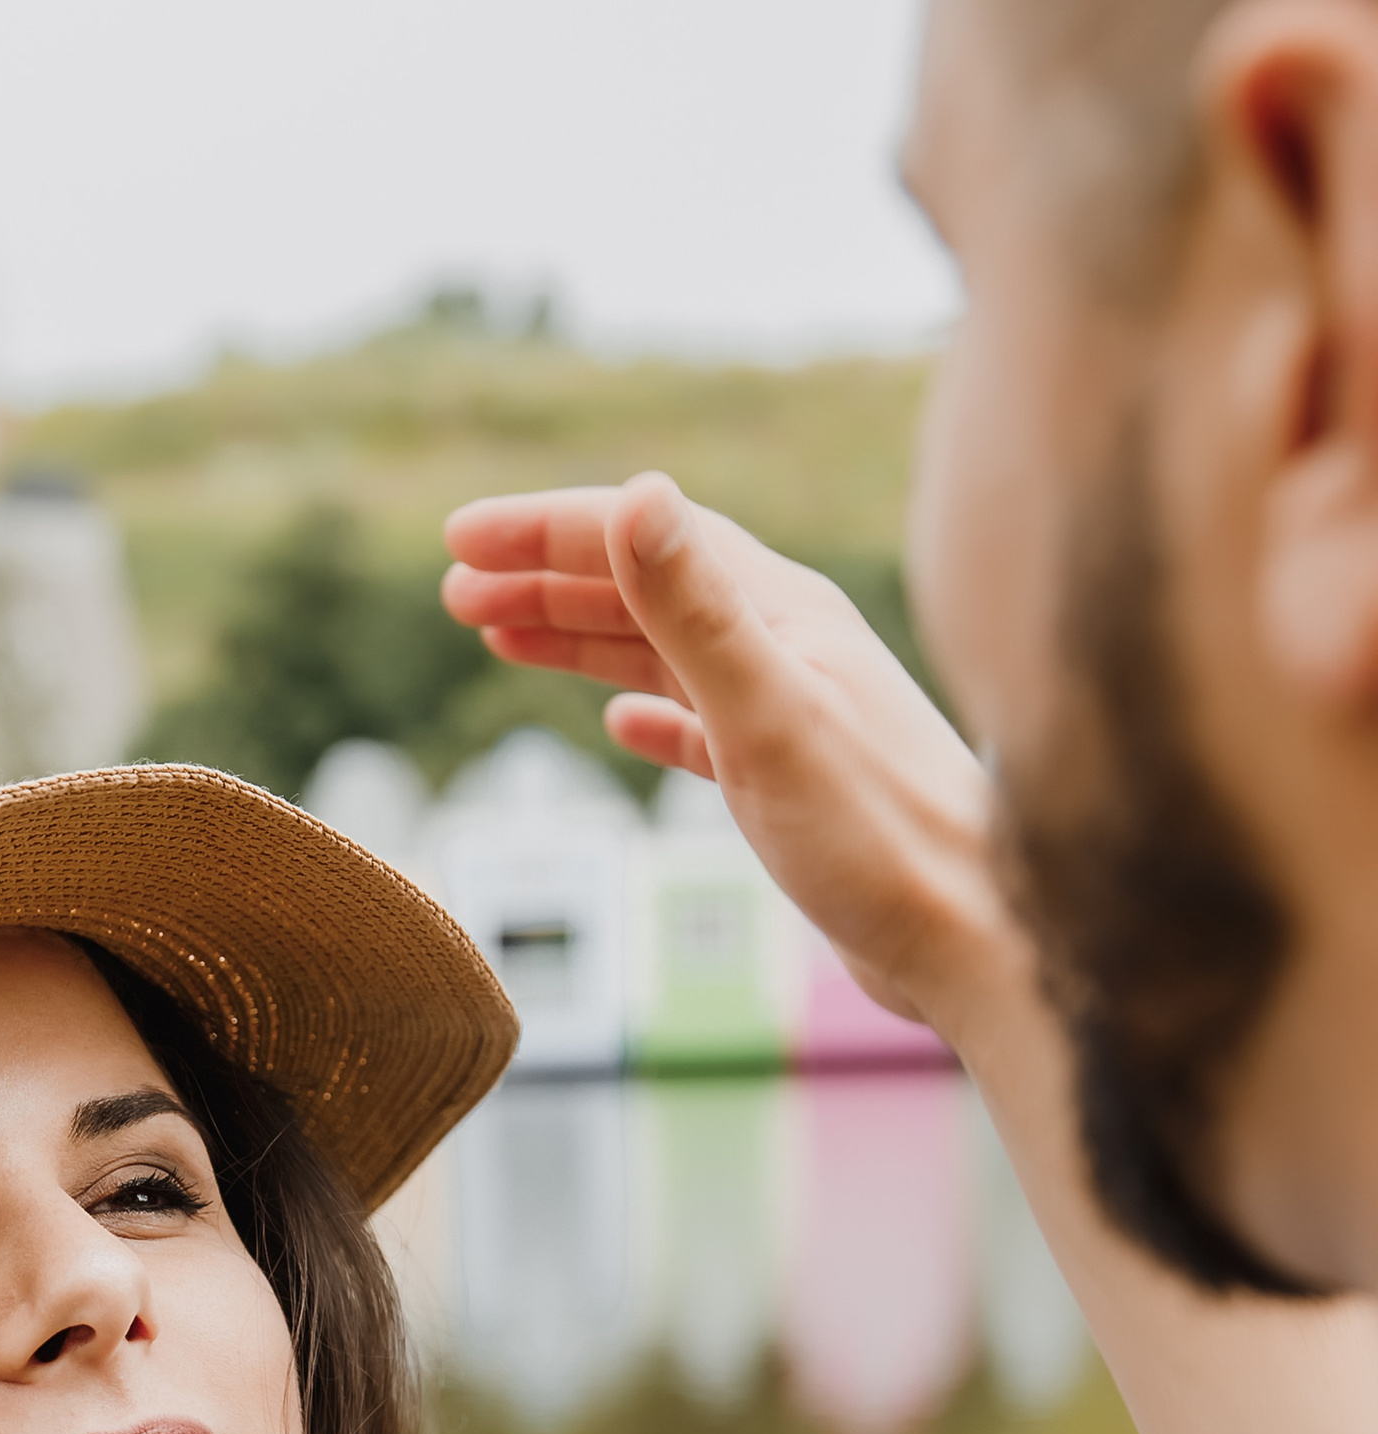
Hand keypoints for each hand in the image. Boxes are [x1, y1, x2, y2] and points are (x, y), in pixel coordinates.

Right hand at [441, 474, 1020, 1042]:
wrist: (976, 937)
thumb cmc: (884, 838)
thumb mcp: (767, 718)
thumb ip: (695, 611)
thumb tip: (635, 495)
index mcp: (782, 612)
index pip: (645, 536)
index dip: (546, 530)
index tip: (459, 542)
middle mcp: (789, 644)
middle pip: (649, 584)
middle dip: (548, 578)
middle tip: (456, 591)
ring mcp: (793, 708)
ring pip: (667, 649)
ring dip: (582, 636)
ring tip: (501, 638)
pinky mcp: (795, 777)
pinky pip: (703, 720)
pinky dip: (648, 709)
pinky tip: (619, 722)